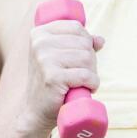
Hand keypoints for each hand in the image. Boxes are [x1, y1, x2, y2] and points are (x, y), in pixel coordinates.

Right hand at [16, 18, 104, 135]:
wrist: (36, 110)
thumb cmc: (51, 81)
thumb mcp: (61, 57)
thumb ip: (79, 44)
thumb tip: (100, 40)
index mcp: (40, 33)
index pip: (76, 27)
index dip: (86, 42)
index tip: (80, 57)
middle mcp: (40, 43)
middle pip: (84, 43)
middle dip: (90, 60)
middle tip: (81, 74)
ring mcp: (44, 59)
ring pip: (87, 58)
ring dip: (92, 72)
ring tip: (82, 81)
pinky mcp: (52, 76)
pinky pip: (86, 75)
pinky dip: (93, 83)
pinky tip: (87, 88)